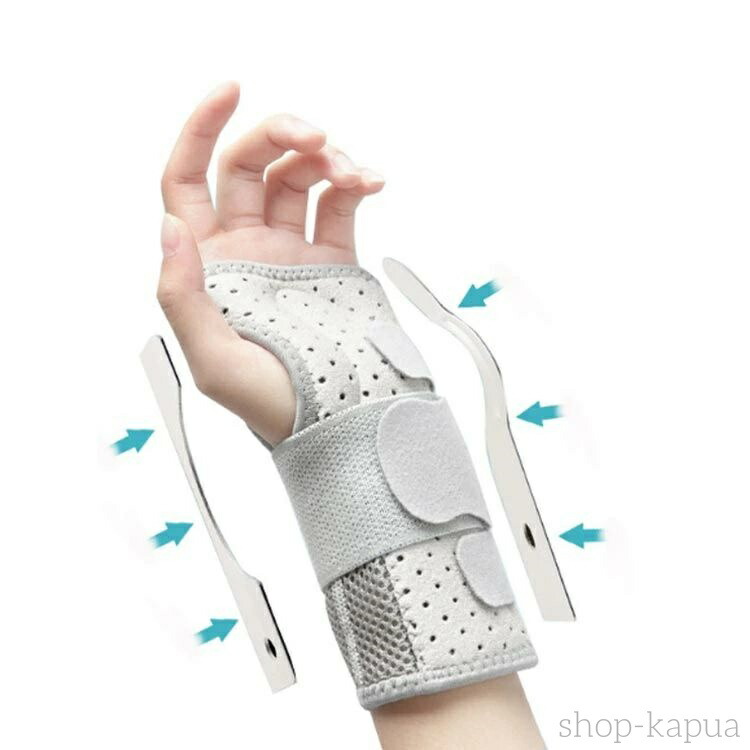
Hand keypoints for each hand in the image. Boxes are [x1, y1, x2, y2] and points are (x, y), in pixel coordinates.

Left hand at [157, 82, 384, 443]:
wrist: (342, 421)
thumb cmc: (274, 405)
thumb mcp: (214, 362)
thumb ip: (183, 295)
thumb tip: (168, 227)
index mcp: (213, 268)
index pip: (188, 183)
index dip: (198, 132)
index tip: (228, 93)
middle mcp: (249, 252)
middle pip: (251, 167)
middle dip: (278, 136)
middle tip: (313, 138)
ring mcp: (293, 253)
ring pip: (299, 178)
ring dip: (324, 159)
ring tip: (351, 174)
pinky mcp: (335, 259)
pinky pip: (340, 204)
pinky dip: (355, 183)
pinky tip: (369, 181)